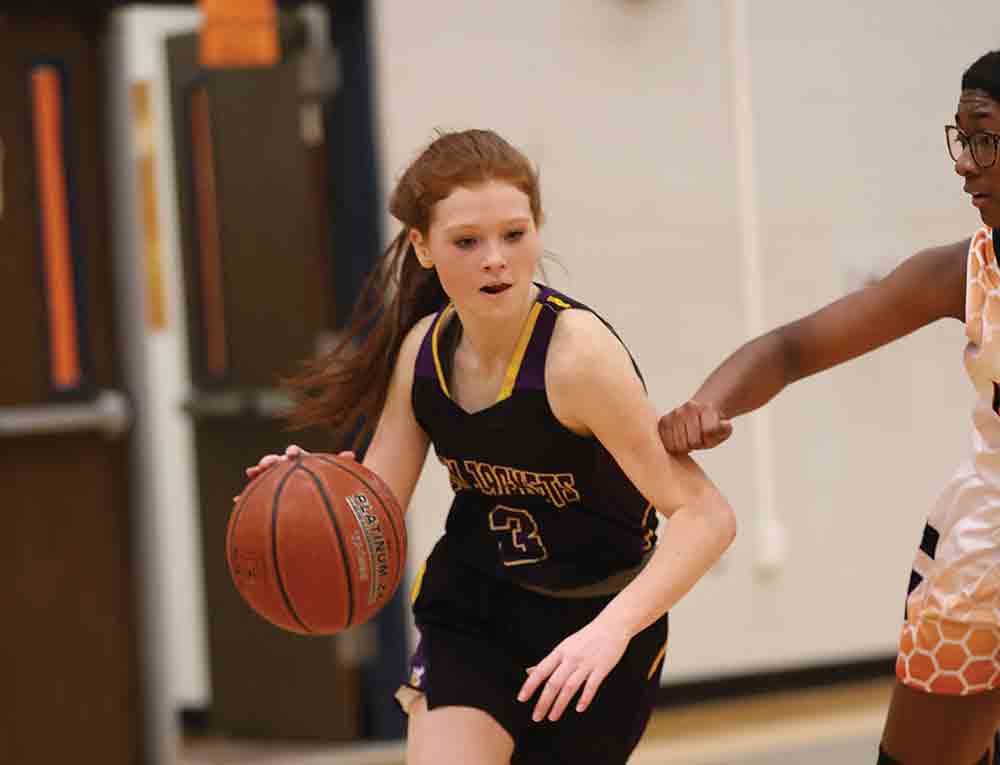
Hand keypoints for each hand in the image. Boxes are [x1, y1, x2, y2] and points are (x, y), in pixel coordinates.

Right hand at [234, 446, 355, 500]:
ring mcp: (277, 479)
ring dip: (257, 473)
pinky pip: (257, 494)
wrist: (323, 492)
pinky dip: (247, 496)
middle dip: (270, 461)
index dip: (293, 453)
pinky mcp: (269, 492)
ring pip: (264, 475)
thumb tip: (352, 455)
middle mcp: (288, 467)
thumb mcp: (337, 475)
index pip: (296, 454)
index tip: (291, 454)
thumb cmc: (330, 483)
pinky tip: (236, 502)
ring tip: (251, 473)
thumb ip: (341, 466)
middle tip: (265, 464)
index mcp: (303, 462)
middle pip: (276, 461)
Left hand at [516, 616, 630, 722]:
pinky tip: (579, 709)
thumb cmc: (586, 638)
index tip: (521, 698)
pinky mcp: (601, 668)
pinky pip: (592, 685)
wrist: (611, 626)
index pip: (541, 670)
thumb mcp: (564, 646)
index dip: (530, 685)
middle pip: (554, 683)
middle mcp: (571, 658)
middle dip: (544, 702)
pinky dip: (585, 698)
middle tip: (536, 717)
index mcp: (560, 652)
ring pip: (570, 687)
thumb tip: (529, 672)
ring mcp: (586, 663)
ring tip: (552, 717)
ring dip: (560, 704)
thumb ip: (549, 661)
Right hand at [658, 399, 731, 453]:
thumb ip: (725, 429)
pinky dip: (673, 447)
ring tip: (687, 439)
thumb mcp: (724, 429)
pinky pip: (667, 443)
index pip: (708, 432)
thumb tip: (720, 425)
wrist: (697, 413)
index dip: (709, 441)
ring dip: (684, 447)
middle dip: (696, 445)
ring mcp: (674, 414)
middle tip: (697, 439)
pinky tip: (678, 441)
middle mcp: (688, 408)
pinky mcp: (663, 421)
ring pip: (679, 444)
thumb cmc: (711, 425)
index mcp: (706, 408)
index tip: (708, 437)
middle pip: (692, 441)